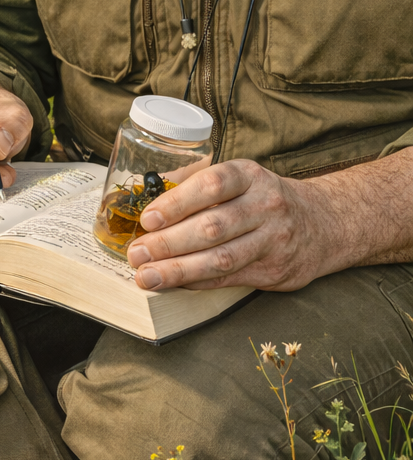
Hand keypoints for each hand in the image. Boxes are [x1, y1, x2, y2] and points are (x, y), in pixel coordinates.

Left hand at [124, 159, 329, 292]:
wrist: (322, 224)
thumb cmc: (263, 197)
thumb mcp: (238, 177)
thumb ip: (194, 179)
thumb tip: (148, 187)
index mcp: (250, 176)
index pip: (211, 185)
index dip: (177, 202)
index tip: (147, 219)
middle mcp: (266, 206)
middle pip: (212, 227)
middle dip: (169, 243)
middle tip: (137, 253)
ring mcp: (273, 240)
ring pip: (220, 258)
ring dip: (179, 270)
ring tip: (147, 276)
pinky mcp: (274, 271)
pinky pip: (228, 279)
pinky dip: (197, 282)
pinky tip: (173, 283)